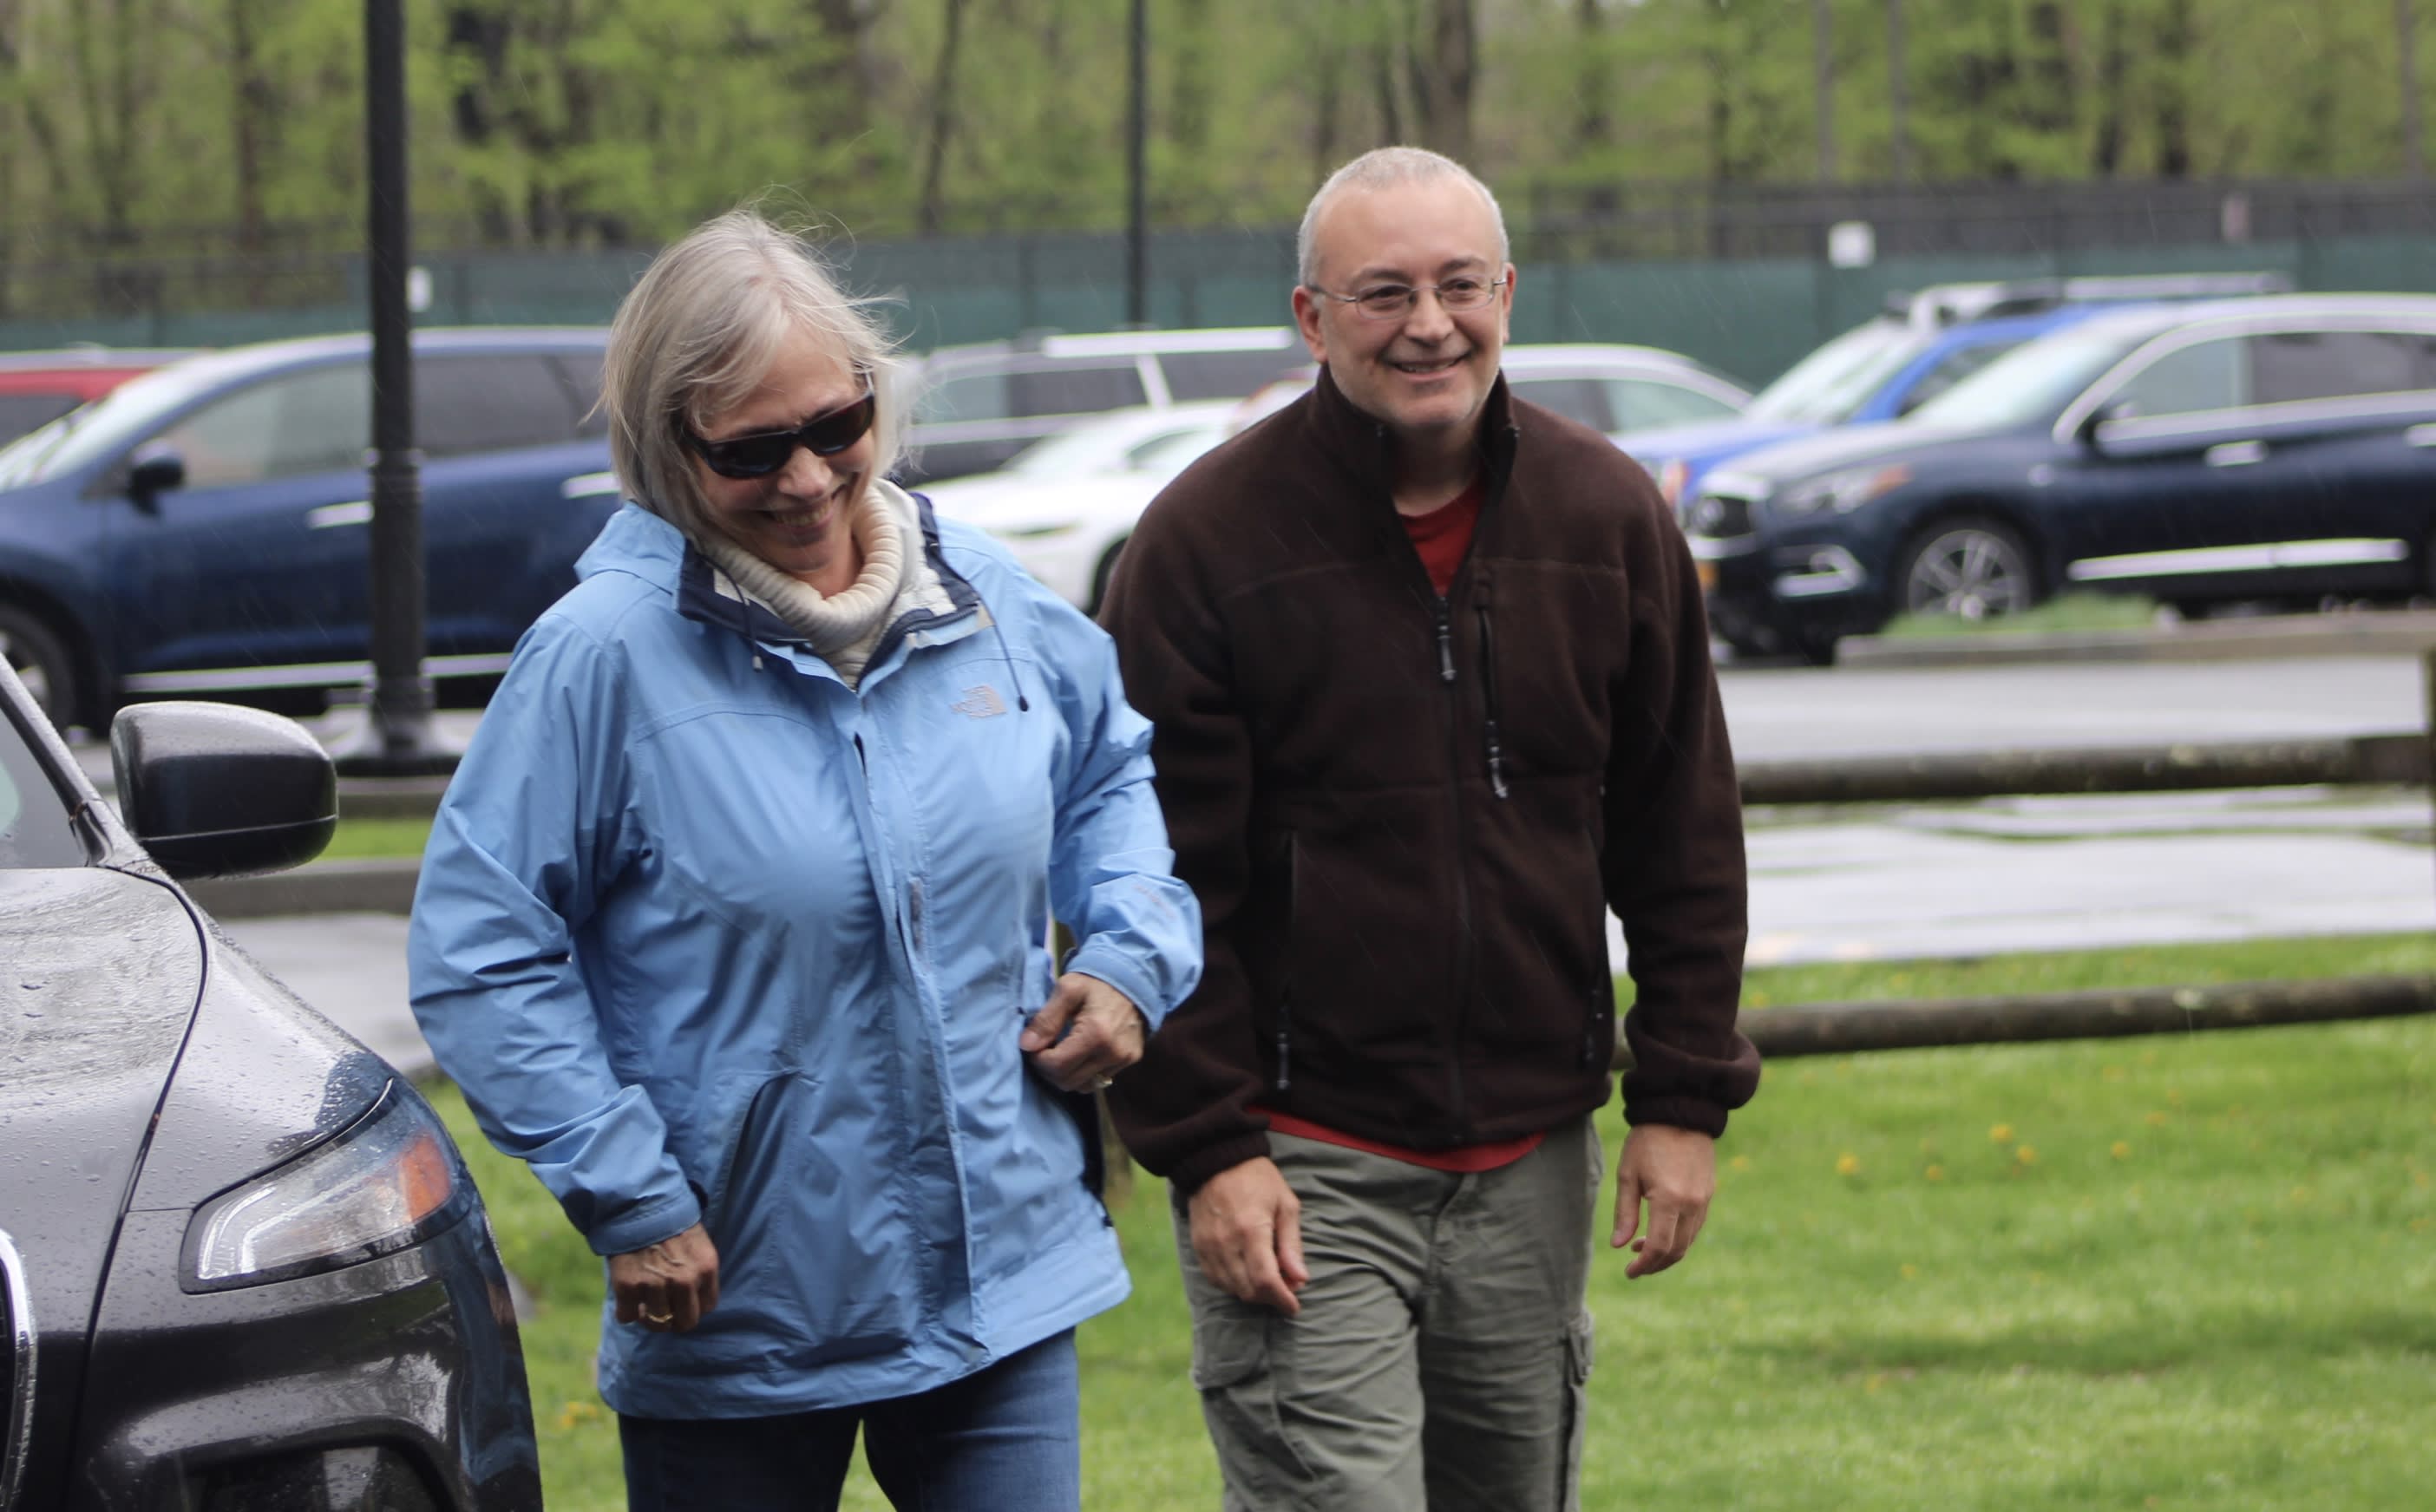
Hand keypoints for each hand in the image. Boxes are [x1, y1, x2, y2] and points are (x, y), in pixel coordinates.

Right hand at [610, 1222, 720, 1332]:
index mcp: (706, 1268)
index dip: (694, 1306)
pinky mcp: (628, 1286)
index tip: (683, 1301)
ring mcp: (656, 1285)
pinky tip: (627, 1298)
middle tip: (664, 1310)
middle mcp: (684, 1281)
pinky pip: (627, 1316)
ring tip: (644, 1302)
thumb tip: (695, 1299)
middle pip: (685, 1322)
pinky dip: (625, 1311)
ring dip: (648, 1316)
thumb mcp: (698, 1242)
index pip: (707, 1307)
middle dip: (674, 1319)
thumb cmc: (669, 1221)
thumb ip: (699, 1271)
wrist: (636, 1203)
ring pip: (656, 1323)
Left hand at [1019, 972, 1145, 1092]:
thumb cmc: (1096, 981)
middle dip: (1049, 1069)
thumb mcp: (1067, 989)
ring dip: (1066, 1074)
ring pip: (1083, 1086)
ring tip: (1062, 1052)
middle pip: (1068, 1081)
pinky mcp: (1131, 1060)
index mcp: (1096, 1034)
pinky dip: (1084, 1072)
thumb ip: (1046, 1019)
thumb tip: (1026, 1046)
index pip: (1057, 1066)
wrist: (1134, 977)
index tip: (1034, 1045)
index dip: (1038, 1059)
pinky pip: (1099, 1079)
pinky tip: (1080, 1053)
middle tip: (1045, 1049)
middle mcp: (1113, 1052)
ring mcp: (1124, 1059)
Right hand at [1187, 1157, 1309, 1314]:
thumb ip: (1291, 1245)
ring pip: (1231, 1289)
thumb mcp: (1285, 1205)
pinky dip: (1232, 1284)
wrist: (1215, 1160)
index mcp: (1252, 1230)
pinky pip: (1215, 1279)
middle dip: (1270, 1298)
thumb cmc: (1258, 1180)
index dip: (1282, 1300)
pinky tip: (1245, 1274)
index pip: (1265, 1281)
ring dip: (1252, 1293)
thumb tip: (1300, 1279)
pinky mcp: (1198, 1246)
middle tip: (1285, 1289)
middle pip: (1248, 1291)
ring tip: (1267, 1280)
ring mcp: (1208, 1246)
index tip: (1294, 1306)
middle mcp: (1226, 1243)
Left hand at [1609, 1124, 1715, 1279]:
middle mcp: (1691, 1205)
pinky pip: (1695, 1227)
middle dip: (1655, 1265)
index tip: (1629, 1272)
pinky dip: (1679, 1238)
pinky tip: (1660, 1232)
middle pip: (1676, 1251)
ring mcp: (1704, 1201)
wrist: (1680, 1112)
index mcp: (1669, 1200)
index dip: (1643, 1265)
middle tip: (1634, 1267)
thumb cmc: (1647, 1140)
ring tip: (1641, 1249)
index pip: (1658, 1247)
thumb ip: (1624, 1213)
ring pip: (1688, 1241)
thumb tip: (1619, 1246)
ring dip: (1667, 1253)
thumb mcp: (1628, 1174)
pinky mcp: (1708, 1195)